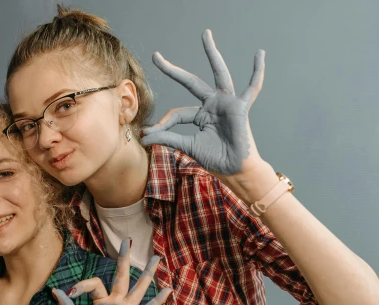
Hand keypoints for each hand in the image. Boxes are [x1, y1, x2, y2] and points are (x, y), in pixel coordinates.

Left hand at [52, 239, 171, 304]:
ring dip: (147, 274)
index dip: (81, 286)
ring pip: (137, 288)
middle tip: (127, 240)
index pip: (94, 283)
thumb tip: (56, 290)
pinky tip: (168, 290)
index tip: (70, 294)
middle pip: (120, 276)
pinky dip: (156, 301)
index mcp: (100, 303)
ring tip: (157, 258)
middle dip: (123, 259)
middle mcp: (114, 304)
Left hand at [141, 30, 265, 175]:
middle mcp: (212, 105)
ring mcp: (226, 103)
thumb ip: (167, 138)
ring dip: (212, 54)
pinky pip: (252, 88)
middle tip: (157, 57)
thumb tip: (143, 136)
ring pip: (218, 74)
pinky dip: (257, 72)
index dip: (162, 124)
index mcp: (199, 115)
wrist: (234, 170)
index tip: (148, 135)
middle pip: (190, 82)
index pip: (176, 113)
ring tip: (205, 35)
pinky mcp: (240, 107)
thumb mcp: (186, 146)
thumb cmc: (215, 159)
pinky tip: (259, 55)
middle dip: (173, 70)